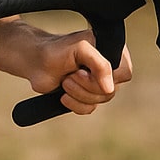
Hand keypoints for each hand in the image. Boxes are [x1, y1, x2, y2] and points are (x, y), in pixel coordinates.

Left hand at [0, 19, 131, 116]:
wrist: (35, 63)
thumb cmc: (56, 50)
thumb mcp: (81, 50)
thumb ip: (100, 65)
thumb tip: (109, 89)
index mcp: (112, 52)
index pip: (124, 73)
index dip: (105, 76)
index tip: (83, 69)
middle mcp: (108, 69)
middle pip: (111, 91)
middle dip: (86, 85)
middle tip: (71, 74)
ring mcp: (97, 84)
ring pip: (100, 101)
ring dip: (78, 93)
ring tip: (65, 81)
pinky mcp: (86, 97)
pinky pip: (89, 109)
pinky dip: (74, 104)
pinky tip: (63, 95)